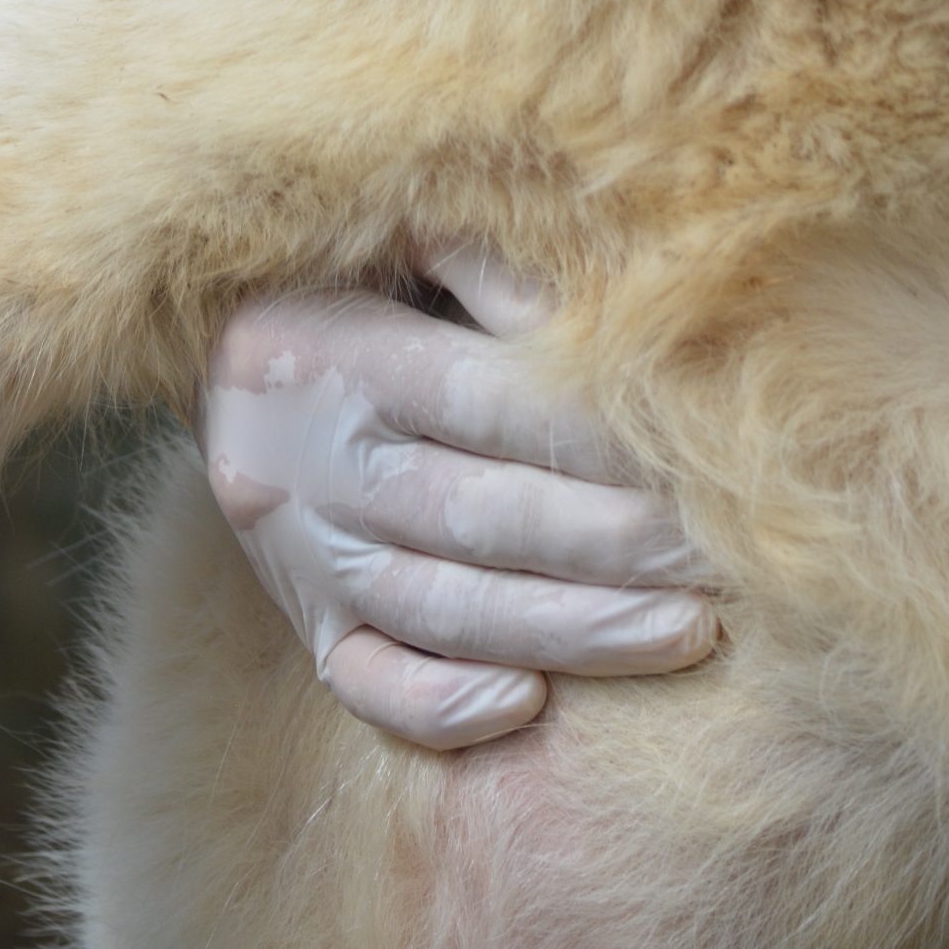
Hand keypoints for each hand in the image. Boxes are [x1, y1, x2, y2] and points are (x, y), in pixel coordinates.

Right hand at [200, 245, 715, 750]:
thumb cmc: (354, 275)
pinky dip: (442, 704)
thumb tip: (605, 309)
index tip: (700, 459)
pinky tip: (532, 705)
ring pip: (443, 612)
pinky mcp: (301, 618)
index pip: (487, 403)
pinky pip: (365, 683)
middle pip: (479, 518)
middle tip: (722, 558)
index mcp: (338, 353)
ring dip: (575, 631)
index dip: (598, 437)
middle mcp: (310, 462)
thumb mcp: (402, 242)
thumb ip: (491, 266)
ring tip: (689, 633)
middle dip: (615, 545)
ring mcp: (300, 553)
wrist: (226, 345)